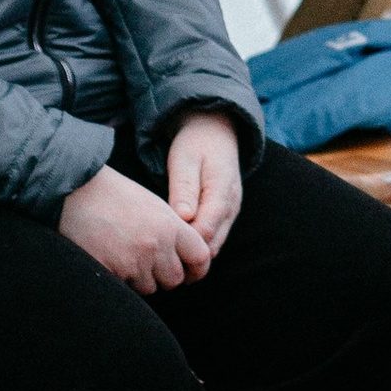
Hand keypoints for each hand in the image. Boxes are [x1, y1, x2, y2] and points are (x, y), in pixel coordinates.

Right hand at [58, 162, 209, 293]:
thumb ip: (173, 231)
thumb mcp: (153, 206)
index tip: (191, 274)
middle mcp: (157, 245)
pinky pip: (126, 289)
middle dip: (164, 276)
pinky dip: (121, 280)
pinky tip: (110, 259)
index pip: (200, 257)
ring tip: (125, 255)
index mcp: (171, 225)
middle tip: (149, 263)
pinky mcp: (112, 272)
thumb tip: (185, 258)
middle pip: (175, 279)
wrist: (76, 192)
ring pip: (150, 288)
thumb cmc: (114, 196)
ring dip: (141, 279)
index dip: (198, 269)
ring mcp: (134, 262)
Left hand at [165, 110, 244, 261]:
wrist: (214, 131)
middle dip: (188, 254)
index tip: (160, 249)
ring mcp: (232, 212)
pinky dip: (197, 245)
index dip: (185, 244)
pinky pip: (214, 239)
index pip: (207, 229)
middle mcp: (232, 206)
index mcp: (223, 191)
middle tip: (158, 259)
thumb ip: (184, 188)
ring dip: (192, 252)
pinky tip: (176, 244)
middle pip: (213, 244)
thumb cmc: (195, 145)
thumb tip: (184, 218)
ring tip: (164, 255)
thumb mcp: (184, 160)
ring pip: (215, 245)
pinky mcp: (226, 216)